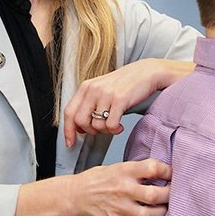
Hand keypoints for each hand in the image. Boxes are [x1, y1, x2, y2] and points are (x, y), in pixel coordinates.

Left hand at [64, 59, 193, 146]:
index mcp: (86, 86)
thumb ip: (89, 103)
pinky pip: (111, 125)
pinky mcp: (120, 100)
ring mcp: (106, 94)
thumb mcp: (102, 89)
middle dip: (90, 131)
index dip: (68, 130)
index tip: (70, 142)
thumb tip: (78, 126)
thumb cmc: (125, 83)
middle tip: (101, 130)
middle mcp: (94, 89)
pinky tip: (120, 126)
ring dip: (105, 131)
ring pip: (96, 125)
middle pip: (80, 121)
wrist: (146, 72)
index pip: (69, 112)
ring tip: (114, 125)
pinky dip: (115, 130)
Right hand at [72, 159, 171, 215]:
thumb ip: (135, 170)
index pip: (153, 167)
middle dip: (169, 194)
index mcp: (125, 170)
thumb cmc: (96, 179)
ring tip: (162, 209)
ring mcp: (120, 207)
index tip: (171, 173)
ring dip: (160, 213)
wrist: (76, 194)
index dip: (167, 170)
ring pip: (149, 214)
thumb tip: (157, 172)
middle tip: (172, 193)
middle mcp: (124, 188)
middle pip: (155, 194)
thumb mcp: (117, 166)